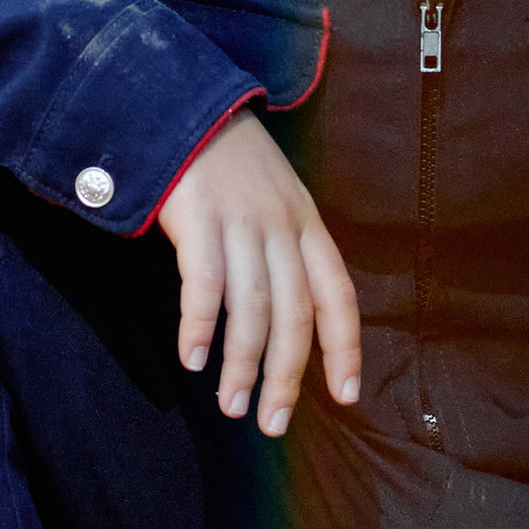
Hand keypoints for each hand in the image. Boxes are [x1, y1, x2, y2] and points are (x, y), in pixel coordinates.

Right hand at [155, 110, 359, 433]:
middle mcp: (282, 226)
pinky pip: (204, 285)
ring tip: (231, 405)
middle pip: (296, 314)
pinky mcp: (198, 218)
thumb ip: (284, 250)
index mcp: (307, 224)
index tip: (345, 397)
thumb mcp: (276, 198)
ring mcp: (241, 222)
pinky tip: (193, 358)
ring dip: (242, 365)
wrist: (183, 105)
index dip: (345, 349)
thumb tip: (287, 320)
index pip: (339, 296)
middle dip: (287, 376)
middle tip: (272, 423)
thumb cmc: (227, 162)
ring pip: (253, 309)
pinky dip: (199, 327)